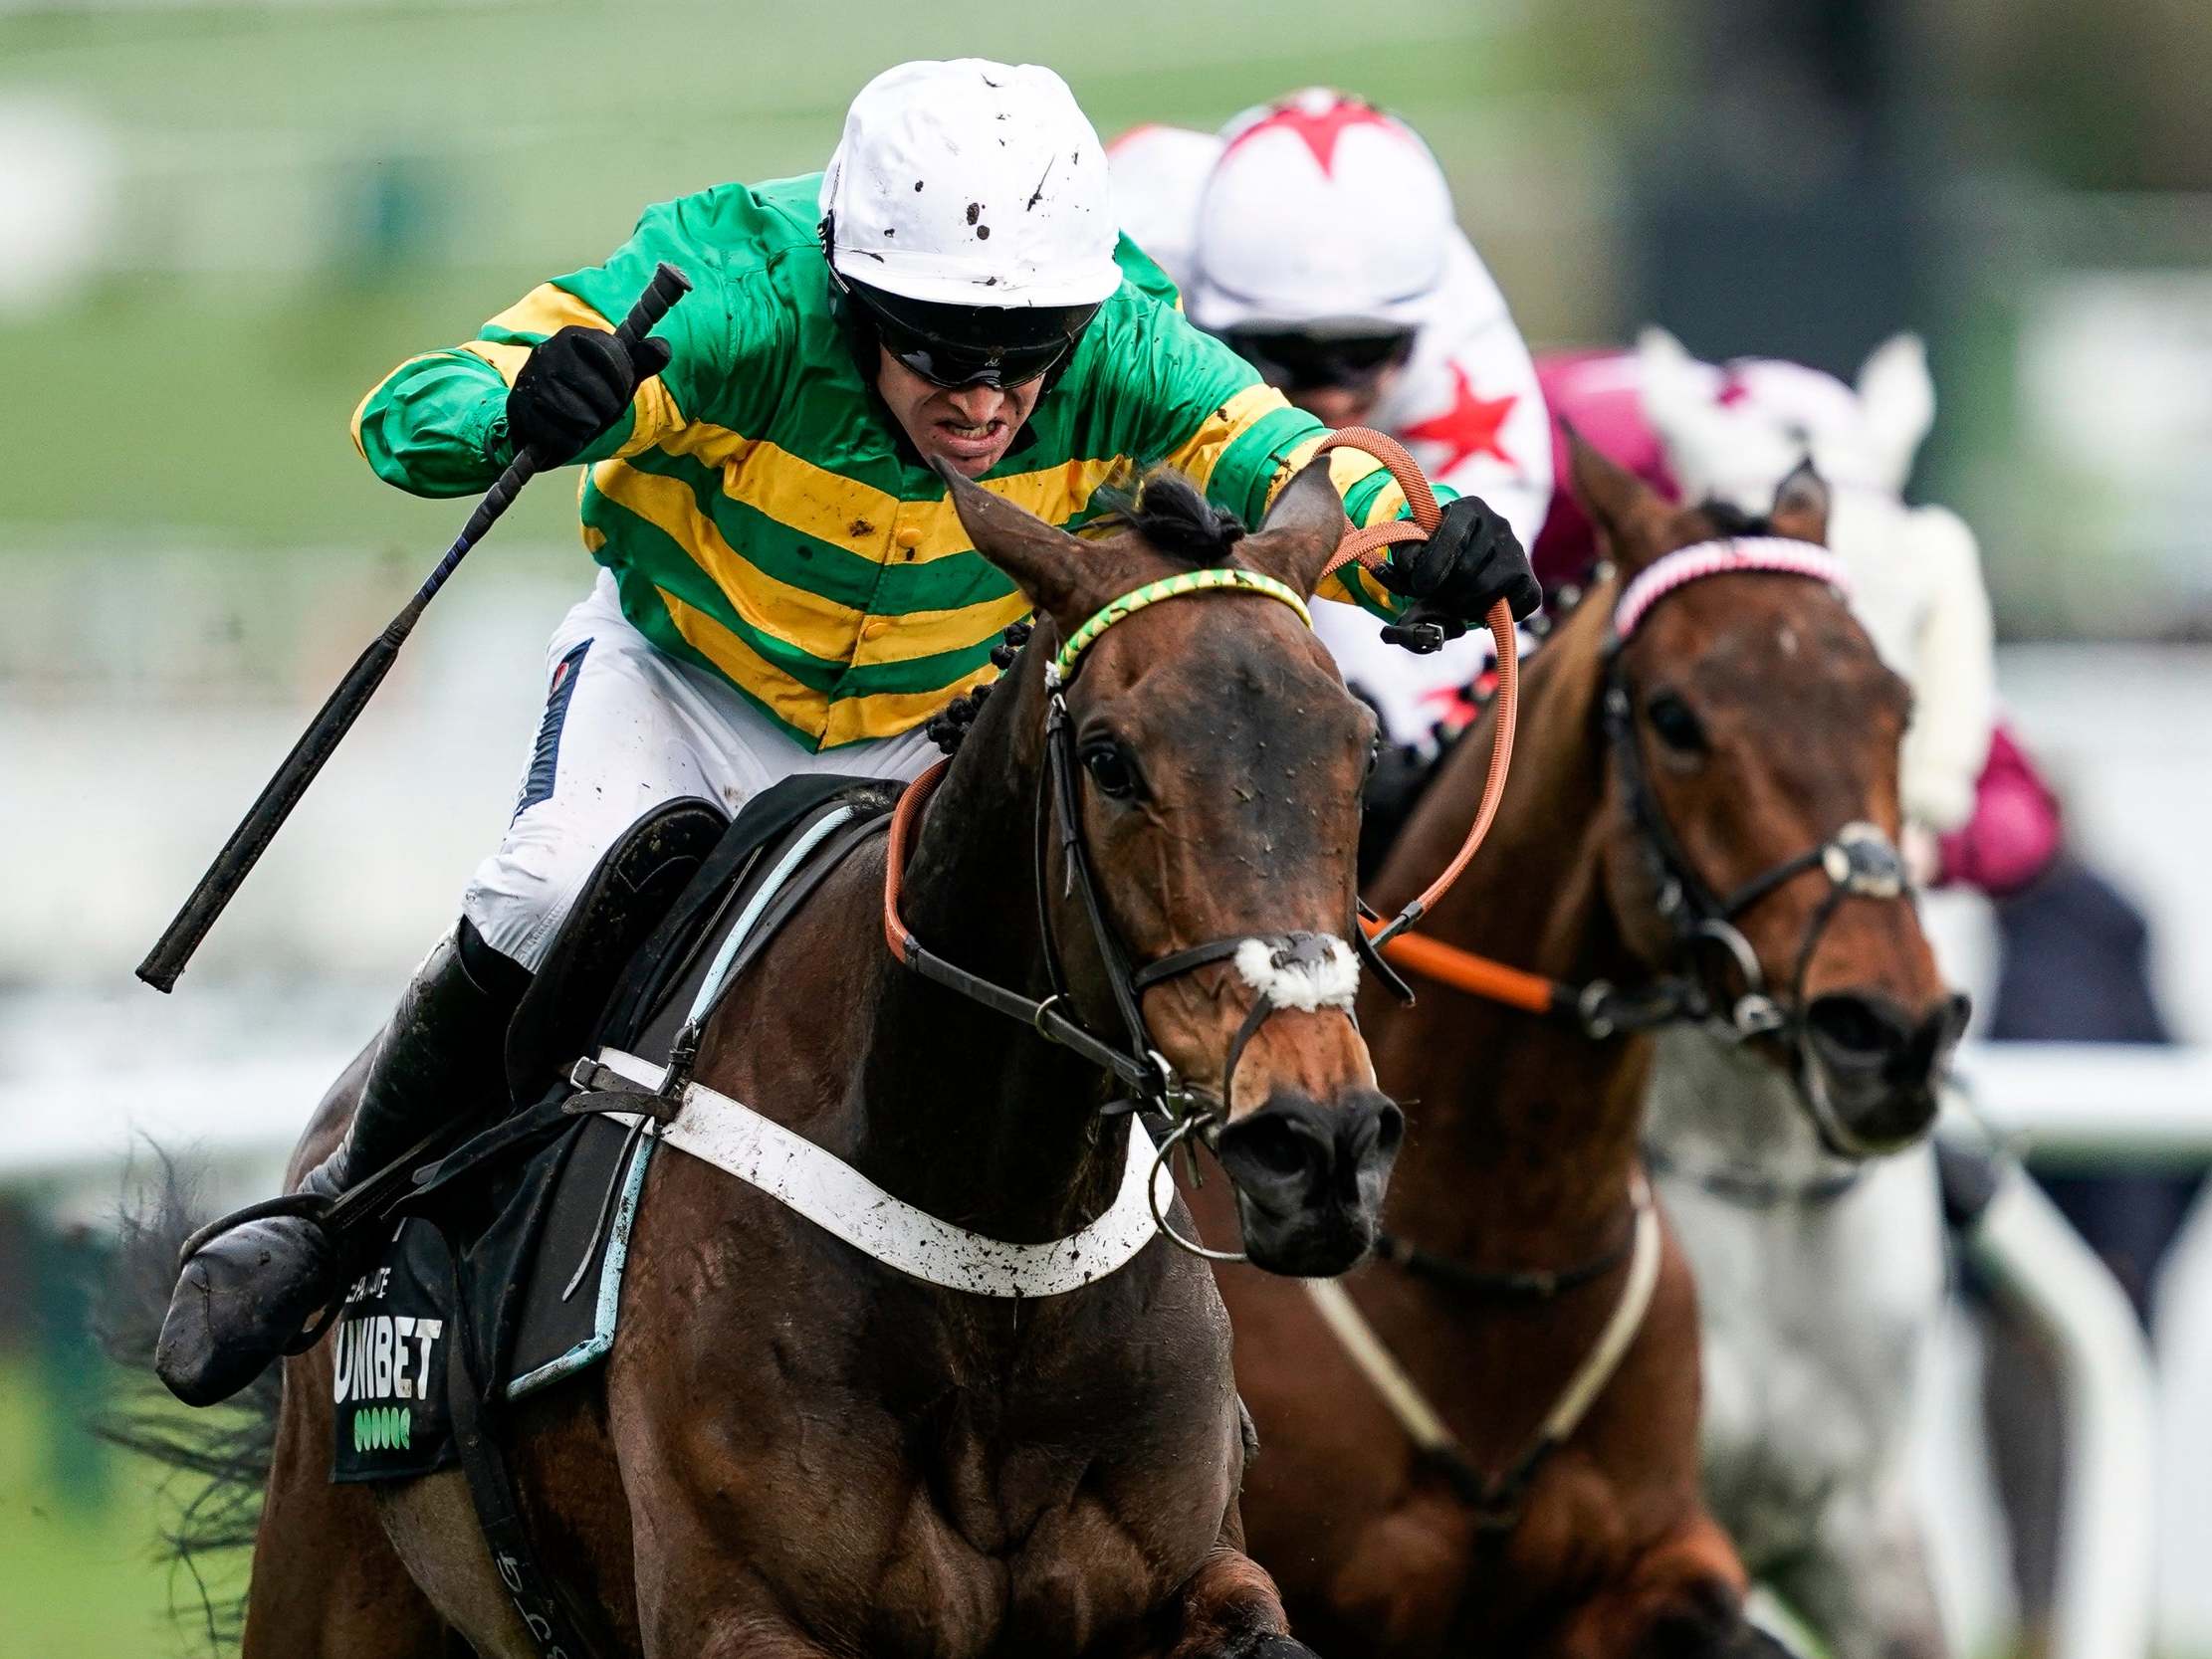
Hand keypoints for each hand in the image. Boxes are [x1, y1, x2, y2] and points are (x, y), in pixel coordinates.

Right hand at [505, 326, 672, 464]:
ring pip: (583, 419)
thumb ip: (641, 361)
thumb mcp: (616, 376)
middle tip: (595, 411)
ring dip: (587, 428)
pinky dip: (569, 443)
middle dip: (606, 411)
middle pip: (602, 395)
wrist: (536, 417)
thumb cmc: (583, 395)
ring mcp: (531, 380)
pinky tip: (563, 433)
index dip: (622, 385)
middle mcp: (550, 351)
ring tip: (578, 421)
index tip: (615, 390)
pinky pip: (562, 437)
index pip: (617, 361)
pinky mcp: (520, 410)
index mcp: (575, 336)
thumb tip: (663, 348)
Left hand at [1377, 494, 1540, 652]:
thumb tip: (1411, 567)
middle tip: (1437, 596)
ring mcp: (1518, 551)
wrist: (1465, 560)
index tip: (1419, 586)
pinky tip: (1479, 607)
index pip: (1451, 537)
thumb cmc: (1433, 554)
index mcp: (1468, 508)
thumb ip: (1405, 555)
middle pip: (1467, 570)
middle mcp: (1499, 524)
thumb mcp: (1413, 548)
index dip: (1431, 568)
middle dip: (1445, 592)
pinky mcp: (1529, 579)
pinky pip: (1513, 605)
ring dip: (1463, 606)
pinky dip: (1492, 615)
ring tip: (1455, 602)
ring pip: (1486, 590)